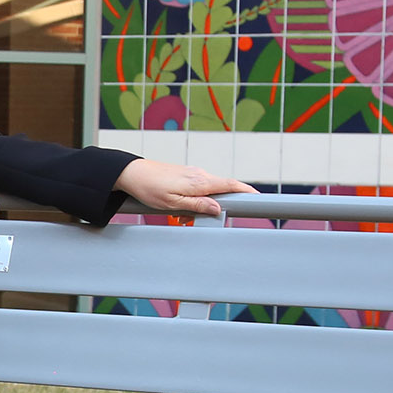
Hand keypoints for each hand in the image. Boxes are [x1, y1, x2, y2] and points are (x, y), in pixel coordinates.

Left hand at [113, 159, 256, 217]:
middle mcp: (199, 175)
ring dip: (203, 206)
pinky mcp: (185, 176)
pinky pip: (198, 190)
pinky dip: (195, 201)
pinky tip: (179, 211)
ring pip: (208, 192)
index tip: (260, 198)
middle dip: (223, 205)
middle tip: (214, 219)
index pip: (230, 185)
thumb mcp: (173, 202)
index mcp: (199, 182)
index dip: (246, 191)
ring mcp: (193, 174)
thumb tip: (218, 208)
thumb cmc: (149, 188)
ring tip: (181, 217)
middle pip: (222, 189)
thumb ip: (197, 205)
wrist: (131, 173)